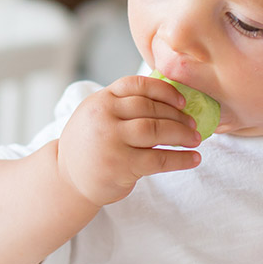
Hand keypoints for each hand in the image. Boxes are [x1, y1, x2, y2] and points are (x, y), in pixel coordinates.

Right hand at [56, 75, 200, 206]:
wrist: (66, 178)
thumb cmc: (91, 145)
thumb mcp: (97, 116)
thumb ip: (123, 106)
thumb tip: (171, 102)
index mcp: (101, 99)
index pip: (137, 85)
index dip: (164, 91)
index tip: (182, 101)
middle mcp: (104, 116)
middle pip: (150, 109)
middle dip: (177, 116)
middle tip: (193, 124)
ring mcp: (111, 140)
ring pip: (156, 131)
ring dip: (182, 134)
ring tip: (195, 139)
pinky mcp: (120, 165)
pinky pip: (158, 159)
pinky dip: (181, 159)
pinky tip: (194, 159)